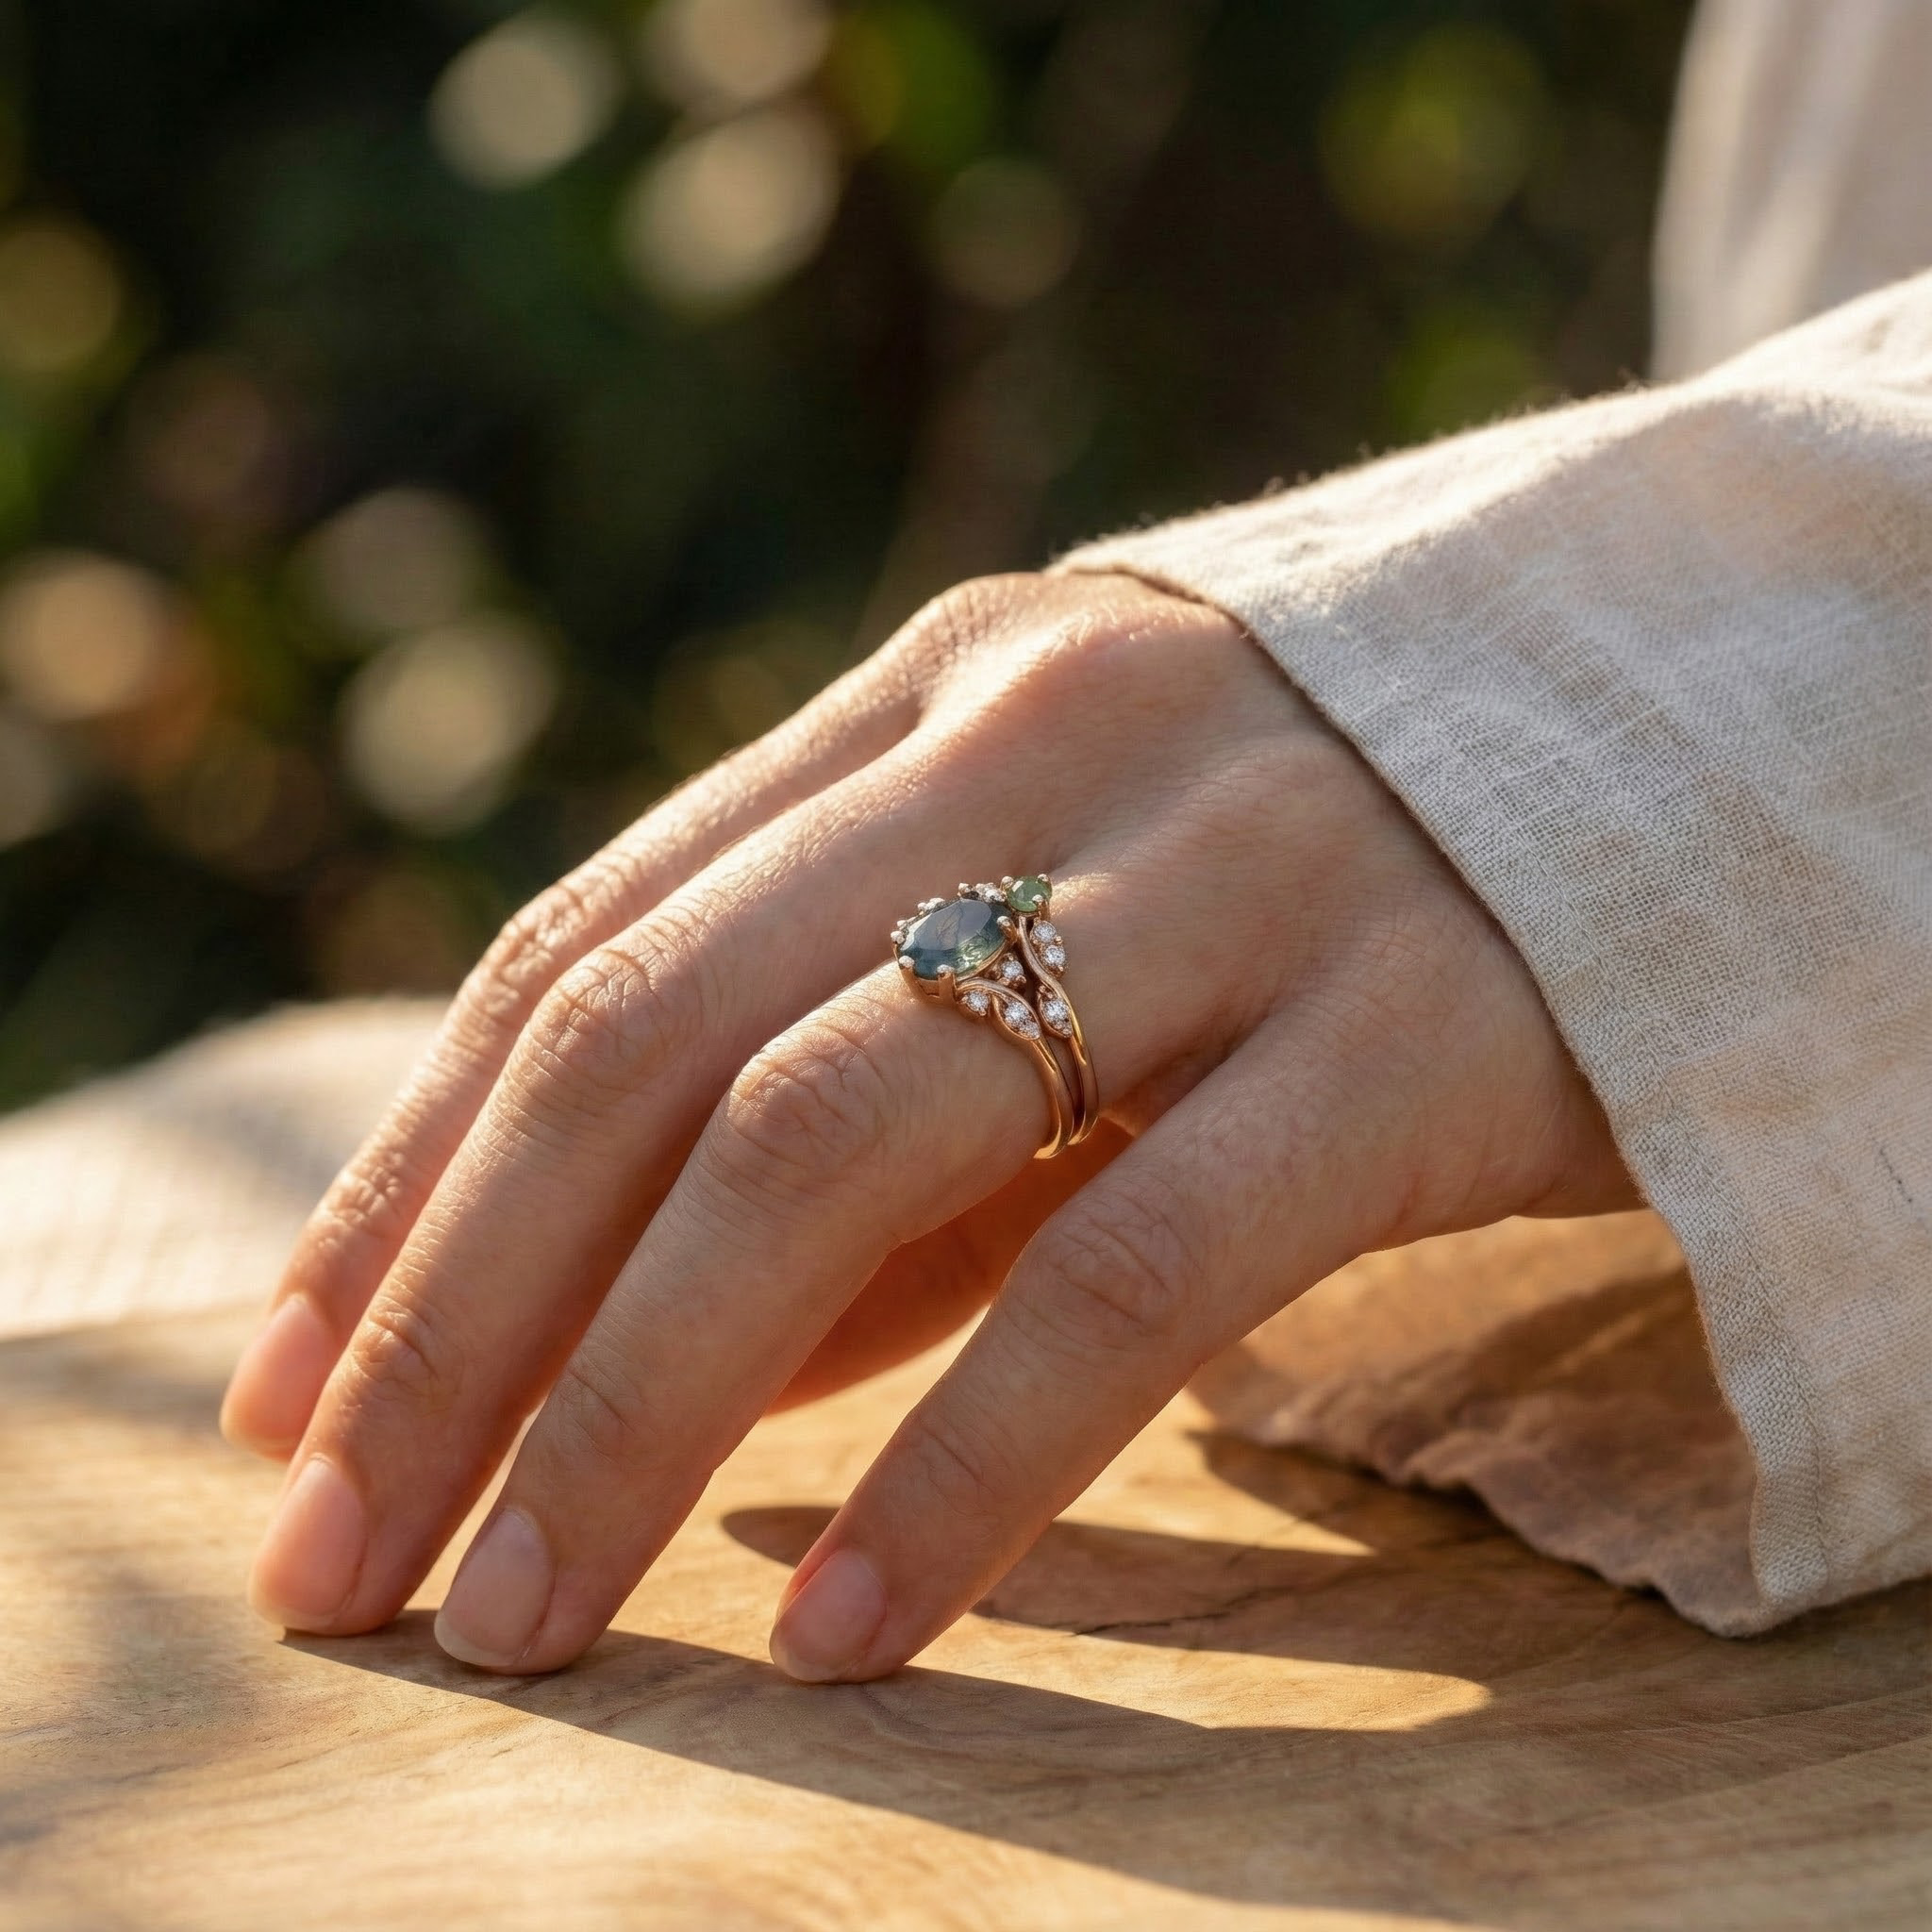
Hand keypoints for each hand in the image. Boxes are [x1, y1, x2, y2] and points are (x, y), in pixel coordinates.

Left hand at [222, 571, 1634, 1679]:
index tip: (290, 1390)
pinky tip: (836, 1627)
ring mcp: (1225, 868)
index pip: (589, 947)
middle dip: (461, 1319)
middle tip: (339, 1560)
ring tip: (518, 1620)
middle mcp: (1038, 744)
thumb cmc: (1324, 872)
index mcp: (928, 699)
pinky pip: (1131, 1266)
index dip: (411, 1178)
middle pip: (656, 1044)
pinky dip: (958, 1460)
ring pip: (835, 1142)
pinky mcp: (1407, 1023)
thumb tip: (664, 1364)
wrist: (1690, 741)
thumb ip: (880, 1126)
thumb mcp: (1064, 941)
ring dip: (636, 1406)